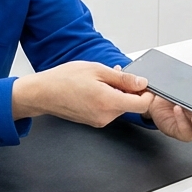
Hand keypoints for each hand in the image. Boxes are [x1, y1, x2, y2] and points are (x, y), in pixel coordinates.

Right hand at [12, 61, 151, 125]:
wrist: (43, 93)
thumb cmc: (65, 79)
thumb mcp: (97, 70)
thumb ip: (123, 78)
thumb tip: (142, 82)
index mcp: (108, 102)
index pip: (142, 105)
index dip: (147, 94)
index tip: (145, 84)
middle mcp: (105, 116)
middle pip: (131, 105)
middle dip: (129, 90)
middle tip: (116, 74)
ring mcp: (99, 121)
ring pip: (120, 107)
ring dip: (117, 93)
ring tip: (101, 80)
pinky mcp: (94, 121)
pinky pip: (109, 110)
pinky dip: (108, 99)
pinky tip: (96, 88)